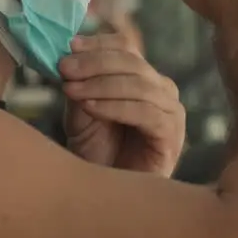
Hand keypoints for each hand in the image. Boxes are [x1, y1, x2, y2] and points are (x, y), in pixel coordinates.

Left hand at [59, 34, 185, 176]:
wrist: (106, 194)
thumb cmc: (96, 151)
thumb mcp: (82, 108)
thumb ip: (80, 81)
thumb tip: (68, 51)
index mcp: (144, 78)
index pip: (127, 48)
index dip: (98, 44)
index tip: (68, 46)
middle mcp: (163, 91)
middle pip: (133, 62)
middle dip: (94, 63)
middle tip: (64, 68)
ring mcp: (172, 113)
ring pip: (139, 85)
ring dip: (101, 84)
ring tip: (71, 90)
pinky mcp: (171, 136)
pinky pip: (145, 113)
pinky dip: (114, 106)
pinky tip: (90, 107)